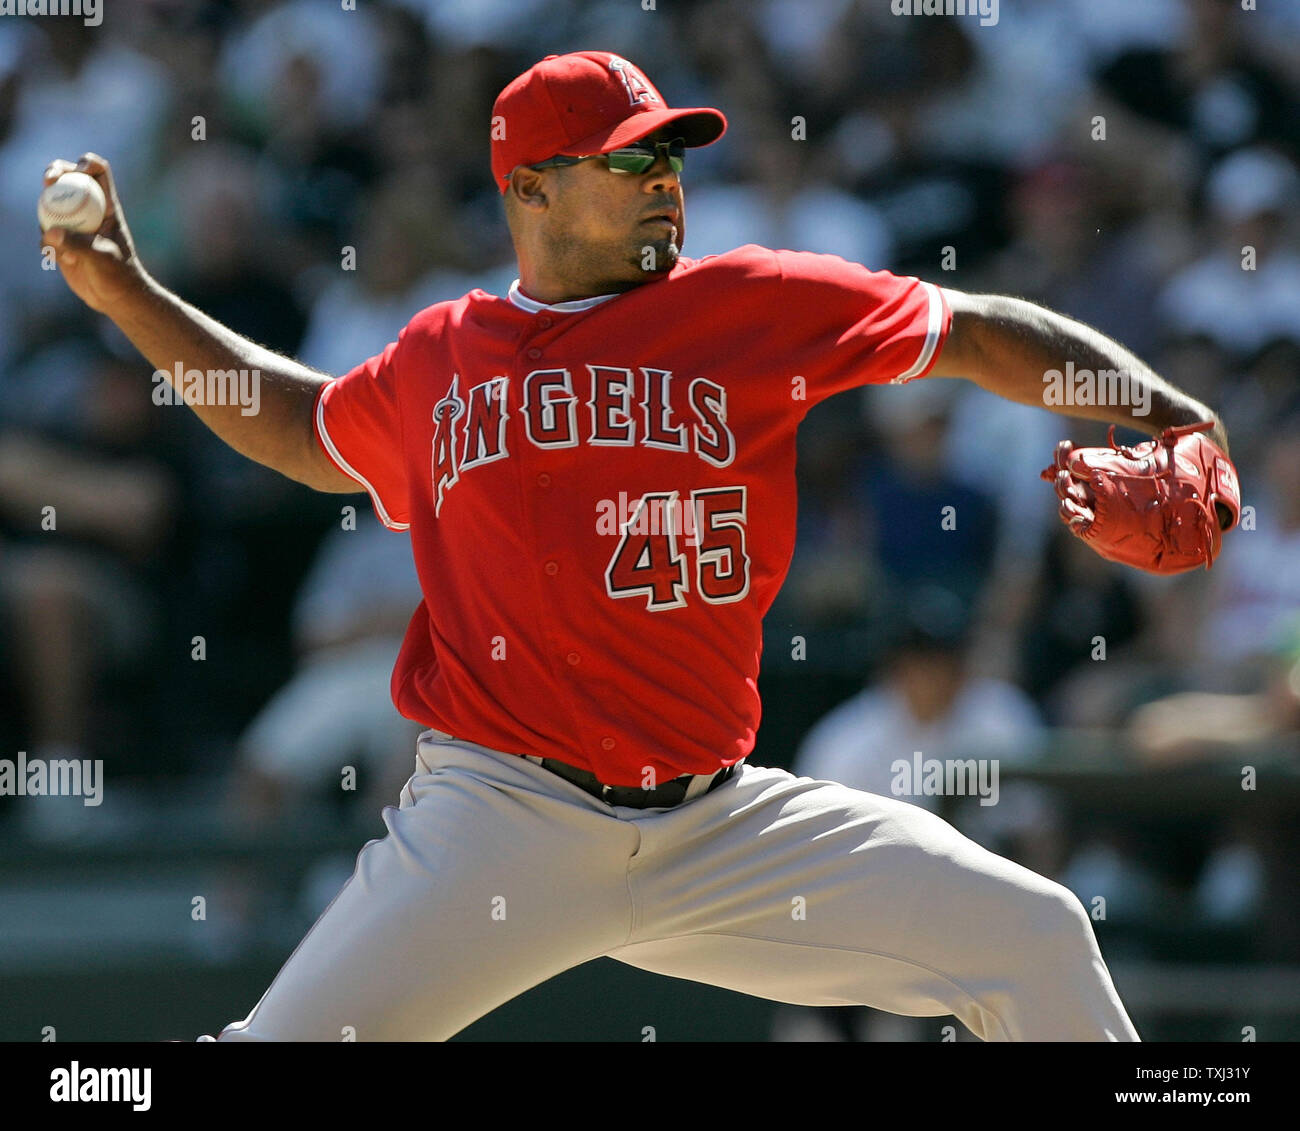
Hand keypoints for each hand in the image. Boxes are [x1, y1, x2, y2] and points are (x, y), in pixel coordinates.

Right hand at [40, 153, 147, 313]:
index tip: (79, 170)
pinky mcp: (62, 240)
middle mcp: (88, 210)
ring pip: (51, 203)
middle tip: (49, 180)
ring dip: (46, 209)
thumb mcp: (103, 257)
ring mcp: (73, 223)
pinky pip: (46, 232)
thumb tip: (50, 231)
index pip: (99, 173)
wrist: (116, 298)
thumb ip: (78, 243)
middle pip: (68, 179)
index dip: (87, 163)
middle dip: (55, 172)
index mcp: (106, 206)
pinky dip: (47, 241)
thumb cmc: (119, 275)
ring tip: (51, 231)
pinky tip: (58, 258)